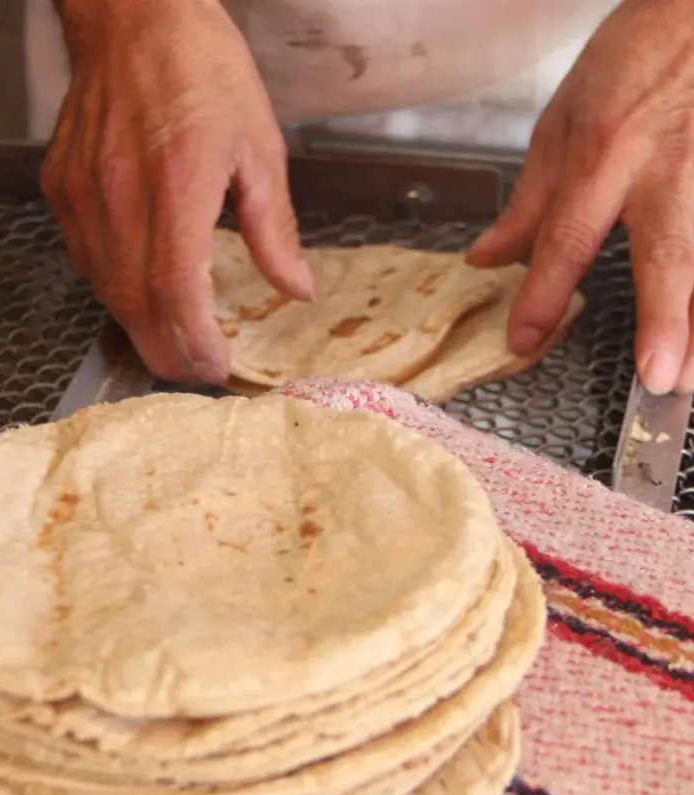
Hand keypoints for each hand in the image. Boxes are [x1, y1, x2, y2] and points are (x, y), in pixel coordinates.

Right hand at [41, 0, 313, 383]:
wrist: (132, 19)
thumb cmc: (200, 68)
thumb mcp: (259, 144)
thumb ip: (273, 227)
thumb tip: (294, 287)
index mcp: (178, 179)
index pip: (176, 286)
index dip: (194, 339)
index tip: (216, 366)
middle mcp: (121, 192)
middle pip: (134, 303)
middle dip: (166, 352)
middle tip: (195, 373)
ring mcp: (83, 192)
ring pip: (103, 288)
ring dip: (139, 326)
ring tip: (172, 343)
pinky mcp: (60, 188)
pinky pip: (83, 259)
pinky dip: (112, 288)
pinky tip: (138, 292)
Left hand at [467, 0, 693, 394]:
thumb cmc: (638, 56)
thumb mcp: (564, 119)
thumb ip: (530, 199)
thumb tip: (486, 258)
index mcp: (604, 154)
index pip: (565, 237)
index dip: (543, 293)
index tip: (527, 341)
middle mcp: (665, 165)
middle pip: (667, 251)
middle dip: (665, 320)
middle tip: (660, 378)